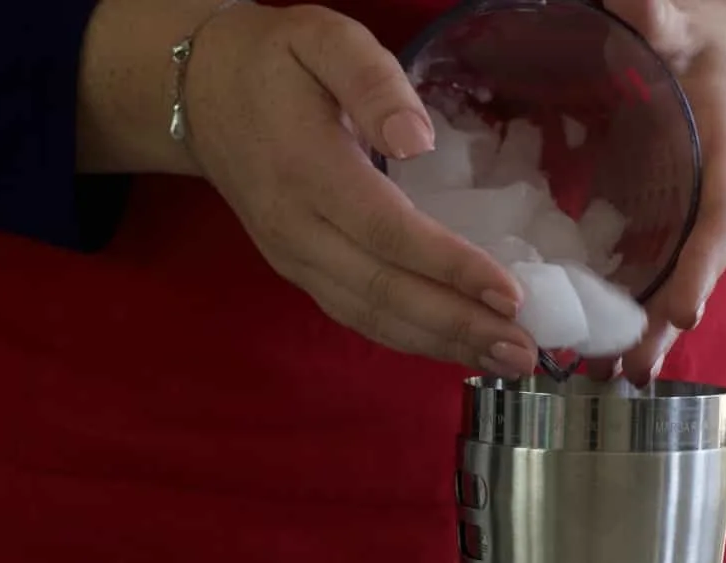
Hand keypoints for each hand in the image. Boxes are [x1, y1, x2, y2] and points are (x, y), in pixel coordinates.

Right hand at [182, 2, 536, 376]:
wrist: (202, 99)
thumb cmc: (275, 64)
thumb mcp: (324, 38)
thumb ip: (372, 80)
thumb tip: (418, 142)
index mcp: (309, 171)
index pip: (388, 233)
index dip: (450, 268)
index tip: (510, 295)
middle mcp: (298, 231)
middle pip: (384, 292)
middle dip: (457, 326)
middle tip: (523, 351)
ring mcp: (295, 261)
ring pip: (371, 317)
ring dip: (440, 345)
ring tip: (504, 360)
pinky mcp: (300, 274)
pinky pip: (357, 317)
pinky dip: (409, 339)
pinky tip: (453, 348)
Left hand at [588, 0, 725, 383]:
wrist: (717, 59)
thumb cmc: (704, 43)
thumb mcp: (688, 24)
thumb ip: (663, 20)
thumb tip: (637, 6)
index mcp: (719, 157)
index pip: (717, 219)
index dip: (701, 267)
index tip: (682, 315)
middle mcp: (699, 200)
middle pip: (688, 272)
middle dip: (663, 324)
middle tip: (633, 371)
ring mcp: (674, 217)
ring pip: (660, 281)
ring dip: (638, 332)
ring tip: (608, 378)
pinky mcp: (648, 221)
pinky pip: (634, 268)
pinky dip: (614, 306)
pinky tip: (585, 342)